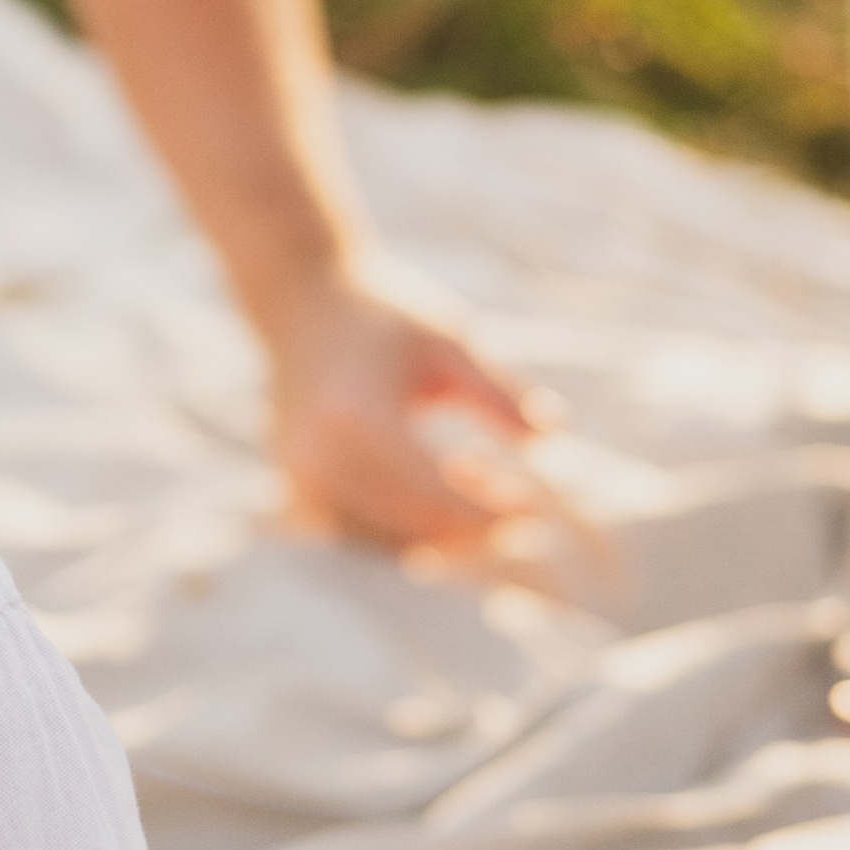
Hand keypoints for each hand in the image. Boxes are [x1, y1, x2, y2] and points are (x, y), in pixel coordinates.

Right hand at [263, 271, 545, 552]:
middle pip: (411, 526)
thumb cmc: (386, 317)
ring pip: (386, 543)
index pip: (433, 492)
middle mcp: (318, 455)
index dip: (489, 509)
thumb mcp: (450, 340)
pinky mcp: (295, 491)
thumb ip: (499, 391)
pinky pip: (359, 538)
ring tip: (477, 489)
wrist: (302, 306)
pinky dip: (404, 532)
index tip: (534, 506)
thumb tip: (554, 435)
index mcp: (357, 414)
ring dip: (440, 534)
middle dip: (471, 529)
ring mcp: (299, 479)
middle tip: (519, 510)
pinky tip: (437, 498)